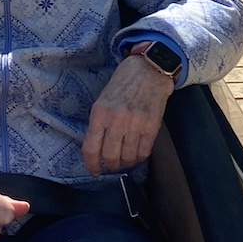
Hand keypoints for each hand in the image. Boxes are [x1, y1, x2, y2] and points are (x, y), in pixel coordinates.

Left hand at [82, 54, 174, 176]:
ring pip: (128, 157)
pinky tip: (136, 155)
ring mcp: (135, 124)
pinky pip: (144, 152)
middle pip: (110, 156)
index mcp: (100, 113)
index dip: (91, 164)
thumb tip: (97, 147)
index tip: (94, 171)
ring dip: (125, 163)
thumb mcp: (102, 99)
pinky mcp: (152, 127)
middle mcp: (116, 120)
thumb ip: (99, 122)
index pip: (91, 148)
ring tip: (124, 160)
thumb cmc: (123, 83)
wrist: (148, 70)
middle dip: (110, 166)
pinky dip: (139, 158)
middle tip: (111, 165)